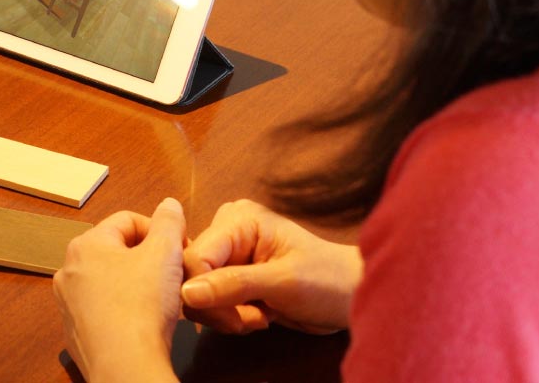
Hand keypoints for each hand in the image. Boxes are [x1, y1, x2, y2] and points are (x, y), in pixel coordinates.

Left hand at [52, 198, 186, 382]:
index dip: (160, 231)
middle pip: (117, 251)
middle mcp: (69, 270)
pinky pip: (103, 310)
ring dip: (135, 284)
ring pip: (109, 282)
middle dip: (148, 259)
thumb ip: (168, 221)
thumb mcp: (165, 252)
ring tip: (160, 300)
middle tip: (173, 274)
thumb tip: (168, 205)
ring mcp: (68, 303)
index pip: (127, 220)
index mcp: (86, 244)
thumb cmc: (141, 306)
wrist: (125, 365)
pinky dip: (122, 310)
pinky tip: (142, 322)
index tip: (180, 249)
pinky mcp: (75, 331)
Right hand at [181, 199, 360, 334]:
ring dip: (225, 314)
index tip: (234, 318)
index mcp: (238, 219)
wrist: (351, 297)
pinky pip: (211, 301)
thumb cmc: (328, 280)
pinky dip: (229, 317)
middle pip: (191, 275)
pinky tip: (257, 316)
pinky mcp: (231, 277)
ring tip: (259, 316)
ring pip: (198, 292)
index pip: (196, 256)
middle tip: (251, 318)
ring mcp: (228, 255)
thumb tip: (187, 292)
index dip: (204, 292)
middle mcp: (226, 232)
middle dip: (218, 306)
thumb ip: (233, 285)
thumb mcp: (283, 282)